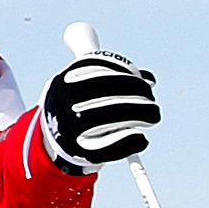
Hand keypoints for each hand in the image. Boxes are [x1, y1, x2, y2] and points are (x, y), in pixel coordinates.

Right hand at [41, 50, 159, 174]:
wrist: (56, 139)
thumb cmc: (77, 101)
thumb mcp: (80, 75)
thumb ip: (94, 55)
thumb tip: (123, 56)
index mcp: (66, 80)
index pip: (99, 65)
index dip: (125, 69)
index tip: (141, 77)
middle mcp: (64, 102)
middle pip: (107, 91)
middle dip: (137, 92)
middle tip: (151, 97)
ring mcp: (71, 129)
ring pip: (110, 118)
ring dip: (139, 114)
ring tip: (152, 115)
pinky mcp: (80, 152)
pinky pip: (109, 147)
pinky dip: (129, 142)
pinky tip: (141, 137)